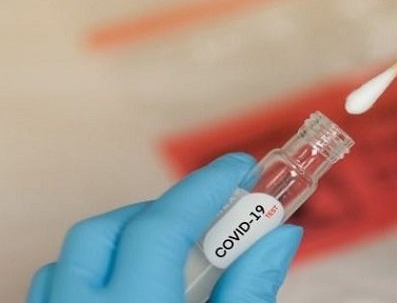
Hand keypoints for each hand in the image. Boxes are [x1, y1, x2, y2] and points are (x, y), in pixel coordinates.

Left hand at [27, 153, 302, 302]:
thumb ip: (251, 291)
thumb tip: (281, 234)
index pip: (162, 227)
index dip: (204, 187)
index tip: (241, 166)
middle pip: (106, 232)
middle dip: (162, 211)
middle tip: (209, 216)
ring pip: (73, 257)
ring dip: (125, 238)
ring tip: (173, 253)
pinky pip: (55, 286)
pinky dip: (94, 270)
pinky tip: (131, 284)